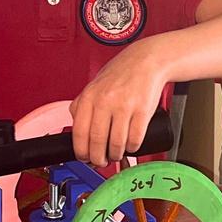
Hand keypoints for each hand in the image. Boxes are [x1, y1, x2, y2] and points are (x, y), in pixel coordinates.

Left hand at [69, 46, 164, 166]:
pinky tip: (131, 145)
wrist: (146, 60)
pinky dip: (132, 148)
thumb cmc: (120, 73)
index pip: (79, 133)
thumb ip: (82, 104)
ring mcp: (125, 106)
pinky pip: (135, 138)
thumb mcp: (94, 85)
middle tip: (101, 161)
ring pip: (116, 143)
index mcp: (89, 96)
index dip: (81, 152)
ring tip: (115, 154)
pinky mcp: (143, 111)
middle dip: (98, 158)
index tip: (84, 158)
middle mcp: (105, 101)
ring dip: (115, 155)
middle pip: (97, 142)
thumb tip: (74, 128)